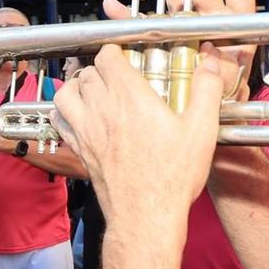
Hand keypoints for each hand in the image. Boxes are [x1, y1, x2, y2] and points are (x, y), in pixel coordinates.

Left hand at [52, 44, 223, 229]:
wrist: (146, 216)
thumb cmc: (171, 178)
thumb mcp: (201, 130)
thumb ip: (206, 91)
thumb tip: (209, 66)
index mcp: (130, 97)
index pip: (107, 57)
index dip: (115, 51)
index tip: (125, 55)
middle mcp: (102, 110)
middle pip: (87, 72)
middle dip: (100, 68)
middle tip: (115, 74)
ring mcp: (86, 130)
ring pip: (65, 92)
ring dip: (76, 85)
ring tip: (92, 89)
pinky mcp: (80, 150)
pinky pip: (59, 120)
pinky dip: (63, 111)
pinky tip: (78, 115)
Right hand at [98, 0, 258, 98]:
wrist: (204, 108)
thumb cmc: (221, 94)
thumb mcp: (226, 82)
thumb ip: (220, 68)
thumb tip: (208, 51)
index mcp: (233, 22)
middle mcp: (210, 16)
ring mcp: (186, 21)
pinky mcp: (164, 31)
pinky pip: (146, 17)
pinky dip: (128, 12)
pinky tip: (115, 5)